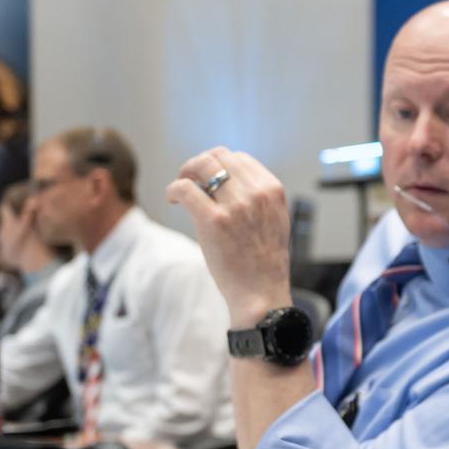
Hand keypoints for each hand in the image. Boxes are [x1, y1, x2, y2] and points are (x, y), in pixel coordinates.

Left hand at [167, 148, 294, 327]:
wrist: (261, 292)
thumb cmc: (264, 260)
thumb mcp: (275, 219)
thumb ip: (258, 196)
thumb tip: (227, 177)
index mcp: (273, 190)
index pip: (239, 158)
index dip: (219, 164)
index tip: (209, 179)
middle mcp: (257, 193)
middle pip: (219, 156)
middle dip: (199, 165)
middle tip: (189, 180)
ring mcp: (235, 205)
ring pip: (201, 165)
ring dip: (185, 172)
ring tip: (181, 189)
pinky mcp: (214, 220)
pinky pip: (185, 189)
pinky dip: (174, 190)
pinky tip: (173, 199)